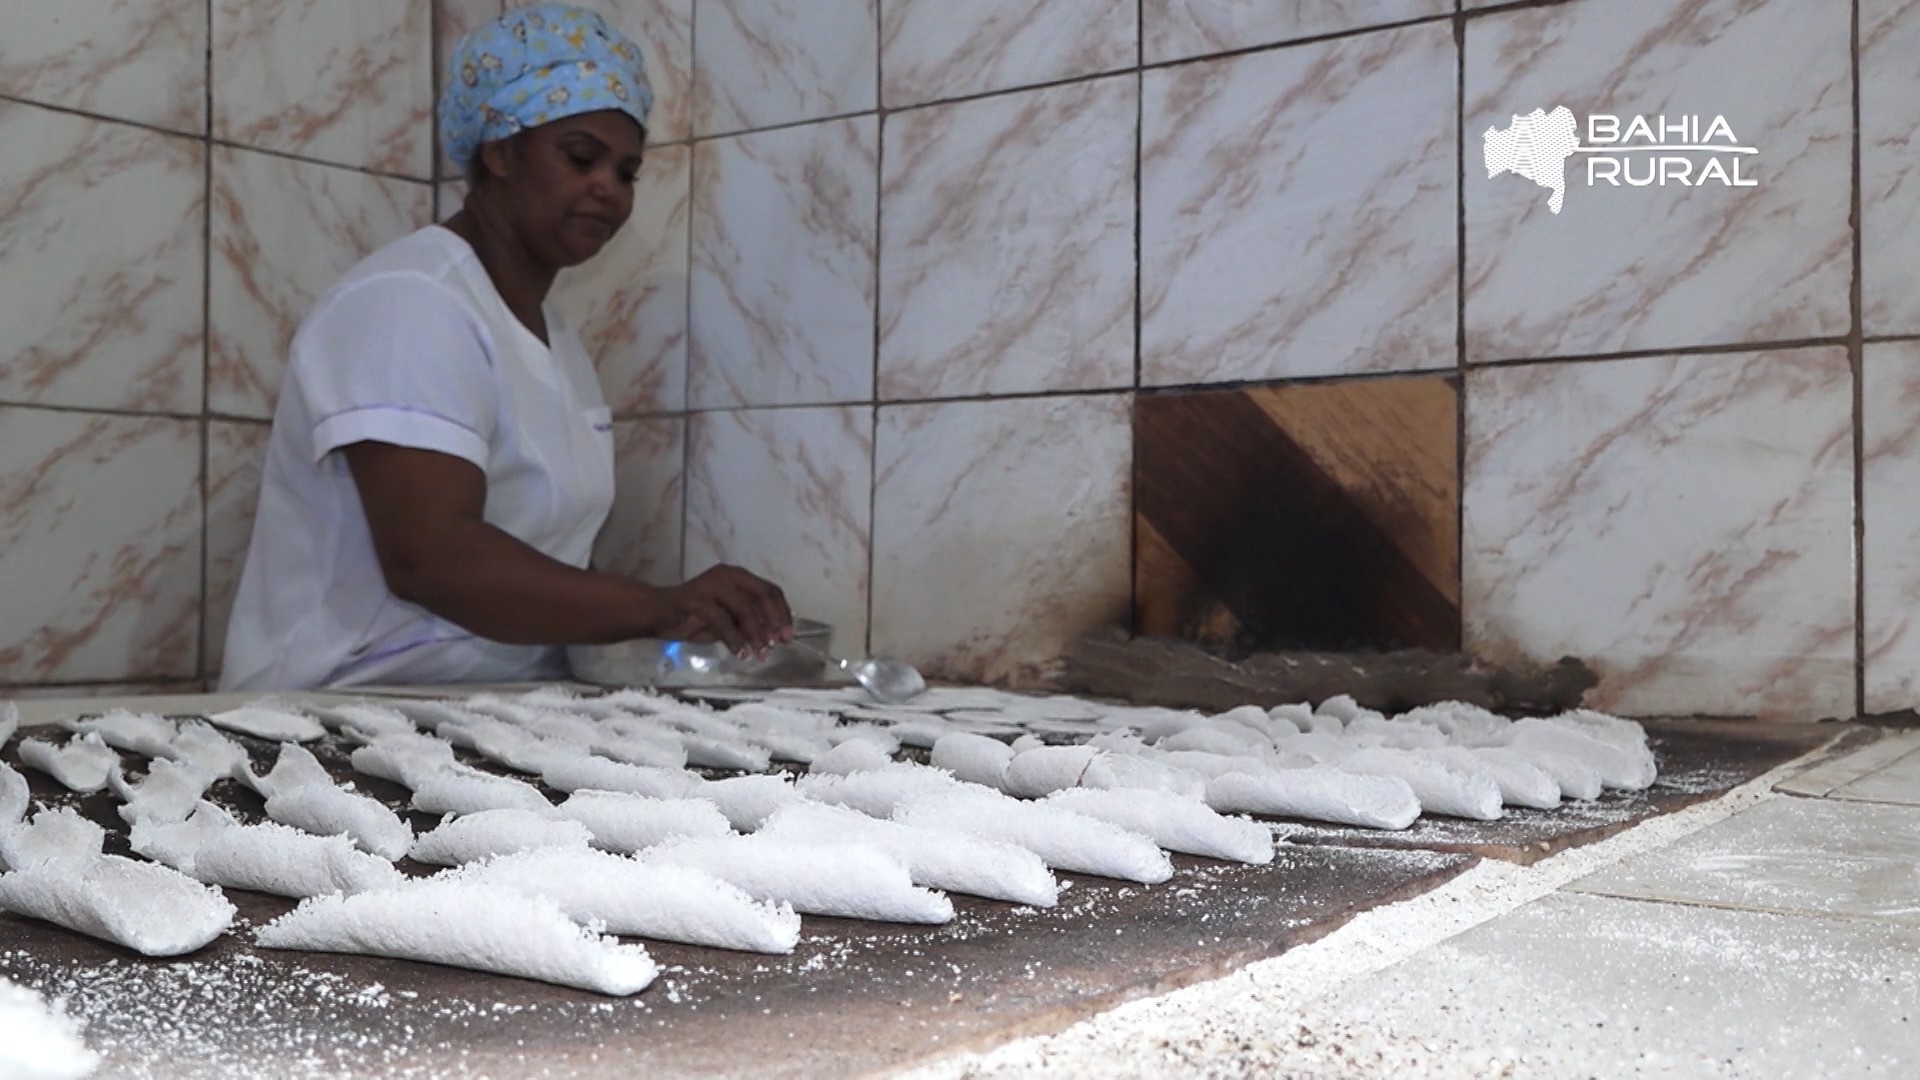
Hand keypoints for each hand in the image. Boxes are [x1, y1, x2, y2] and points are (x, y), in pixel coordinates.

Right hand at [656, 566, 793, 656]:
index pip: (770, 590)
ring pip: (744, 607)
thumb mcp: (728, 620)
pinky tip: (739, 653)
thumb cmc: (693, 616)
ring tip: (759, 653)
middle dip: (774, 621)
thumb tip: (773, 636)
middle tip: (777, 643)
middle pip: (762, 594)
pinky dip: (733, 639)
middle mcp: (728, 576)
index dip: (783, 613)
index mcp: (738, 577)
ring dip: (755, 634)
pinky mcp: (696, 598)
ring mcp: (712, 585)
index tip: (788, 635)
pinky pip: (722, 620)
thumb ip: (748, 623)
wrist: (658, 613)